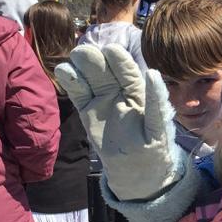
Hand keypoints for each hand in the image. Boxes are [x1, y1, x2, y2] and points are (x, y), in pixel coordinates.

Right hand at [55, 43, 177, 200]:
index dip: (120, 61)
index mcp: (140, 94)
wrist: (136, 171)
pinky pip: (79, 95)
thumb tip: (153, 72)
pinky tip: (63, 70)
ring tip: (74, 57)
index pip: (129, 73)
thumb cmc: (153, 148)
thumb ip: (155, 104)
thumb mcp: (158, 128)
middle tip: (84, 52)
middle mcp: (120, 93)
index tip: (111, 50)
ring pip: (91, 80)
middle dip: (96, 61)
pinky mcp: (88, 113)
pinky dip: (71, 82)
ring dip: (82, 68)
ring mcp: (103, 101)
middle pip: (106, 73)